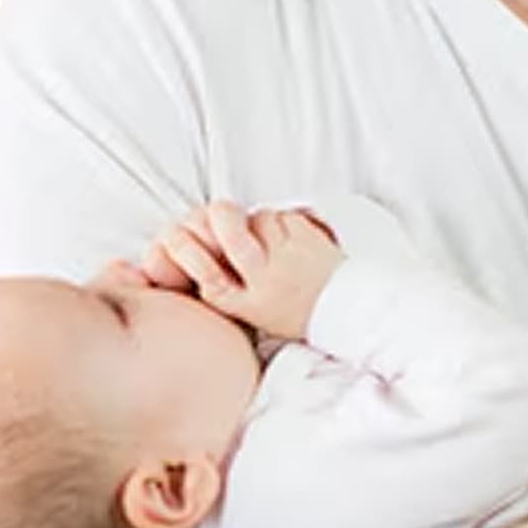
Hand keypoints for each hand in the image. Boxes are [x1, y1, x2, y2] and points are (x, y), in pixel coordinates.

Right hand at [151, 201, 343, 338]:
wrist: (345, 310)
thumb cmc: (292, 311)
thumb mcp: (250, 313)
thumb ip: (221, 288)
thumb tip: (182, 257)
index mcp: (247, 303)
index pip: (207, 273)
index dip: (190, 251)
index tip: (183, 238)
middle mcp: (266, 281)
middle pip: (231, 233)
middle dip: (221, 217)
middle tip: (220, 213)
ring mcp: (289, 258)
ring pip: (258, 219)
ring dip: (257, 221)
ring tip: (266, 237)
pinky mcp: (309, 239)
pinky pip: (283, 216)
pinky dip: (282, 221)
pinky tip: (288, 237)